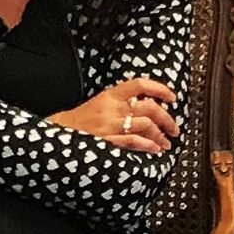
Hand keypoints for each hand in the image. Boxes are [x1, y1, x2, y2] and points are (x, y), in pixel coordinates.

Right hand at [49, 77, 178, 152]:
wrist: (60, 132)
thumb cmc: (82, 120)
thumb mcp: (101, 103)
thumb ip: (122, 102)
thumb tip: (151, 108)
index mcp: (111, 95)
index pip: (140, 85)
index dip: (160, 90)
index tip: (172, 98)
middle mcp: (112, 107)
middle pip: (149, 107)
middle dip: (167, 119)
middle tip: (174, 129)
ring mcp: (109, 124)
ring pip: (145, 124)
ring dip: (160, 135)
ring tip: (165, 143)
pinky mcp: (107, 140)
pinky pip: (133, 140)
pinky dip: (148, 145)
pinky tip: (154, 149)